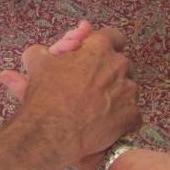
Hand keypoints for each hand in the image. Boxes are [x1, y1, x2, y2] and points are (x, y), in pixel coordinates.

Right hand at [0, 21, 139, 161]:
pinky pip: (131, 114)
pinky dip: (120, 118)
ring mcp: (129, 91)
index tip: (93, 58)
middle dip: (109, 72)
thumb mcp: (37, 64)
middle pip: (121, 64)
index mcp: (99, 48)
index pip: (112, 36)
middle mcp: (119, 65)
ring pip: (127, 88)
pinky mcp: (132, 116)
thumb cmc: (47, 96)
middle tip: (89, 86)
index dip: (103, 47)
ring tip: (94, 107)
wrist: (54, 133)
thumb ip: (41, 52)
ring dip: (115, 95)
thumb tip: (42, 53)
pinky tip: (103, 124)